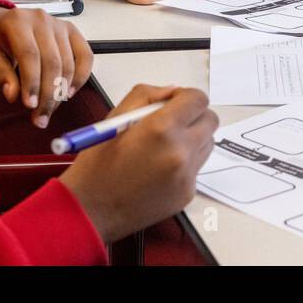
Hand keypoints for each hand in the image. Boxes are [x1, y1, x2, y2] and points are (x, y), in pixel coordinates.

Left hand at [0, 7, 92, 127]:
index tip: (30, 105)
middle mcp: (41, 19)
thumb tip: (13, 95)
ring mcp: (59, 24)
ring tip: (48, 111)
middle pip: (52, 61)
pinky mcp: (72, 32)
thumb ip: (0, 75)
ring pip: (68, 63)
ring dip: (60, 93)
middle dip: (47, 94)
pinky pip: (85, 56)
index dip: (32, 82)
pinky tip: (68, 94)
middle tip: (39, 118)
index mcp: (17, 21)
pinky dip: (80, 78)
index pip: (29, 54)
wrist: (0, 23)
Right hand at [59, 85, 217, 243]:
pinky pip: (196, 167)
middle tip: (172, 121)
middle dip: (194, 115)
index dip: (186, 96)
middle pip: (210, 120)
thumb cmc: (98, 164)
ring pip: (207, 143)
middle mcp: (180, 151)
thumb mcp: (115, 117)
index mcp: (161, 128)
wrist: (92, 209)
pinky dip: (184, 163)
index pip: (198, 99)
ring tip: (163, 145)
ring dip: (192, 138)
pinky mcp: (187, 193)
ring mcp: (186, 175)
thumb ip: (146, 96)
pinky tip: (159, 168)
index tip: (175, 101)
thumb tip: (170, 93)